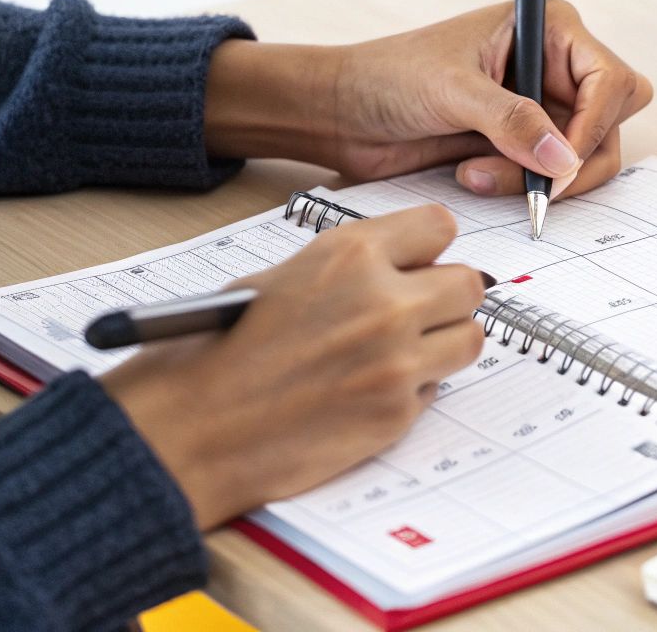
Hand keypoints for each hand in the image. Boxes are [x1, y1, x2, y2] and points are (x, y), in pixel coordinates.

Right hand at [99, 205, 484, 528]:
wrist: (187, 430)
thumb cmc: (214, 352)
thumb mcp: (278, 279)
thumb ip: (348, 269)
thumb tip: (400, 269)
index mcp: (349, 254)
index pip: (439, 226)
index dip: (428, 248)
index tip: (420, 263)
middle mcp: (383, 301)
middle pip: (468, 284)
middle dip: (446, 298)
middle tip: (418, 313)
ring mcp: (396, 360)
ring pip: (468, 339)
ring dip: (441, 345)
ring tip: (398, 354)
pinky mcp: (396, 413)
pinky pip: (436, 390)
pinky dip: (412, 391)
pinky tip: (367, 392)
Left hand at [204, 0, 652, 198]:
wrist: (343, 114)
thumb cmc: (388, 77)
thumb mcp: (452, 90)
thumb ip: (512, 121)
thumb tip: (563, 158)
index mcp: (548, 29)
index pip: (611, 79)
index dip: (595, 125)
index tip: (560, 165)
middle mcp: (555, 66)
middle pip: (613, 122)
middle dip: (576, 157)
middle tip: (538, 184)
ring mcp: (542, 108)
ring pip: (586, 157)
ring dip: (539, 178)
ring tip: (479, 174)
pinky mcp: (524, 145)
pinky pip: (553, 177)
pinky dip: (524, 188)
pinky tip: (475, 176)